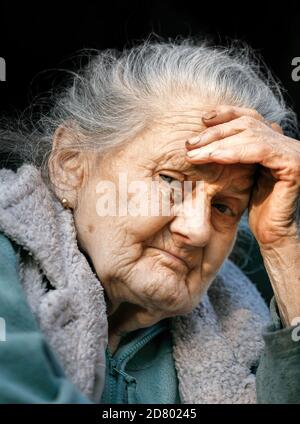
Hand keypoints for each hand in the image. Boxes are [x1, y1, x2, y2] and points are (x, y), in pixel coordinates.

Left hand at [185, 105, 299, 249]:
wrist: (271, 233)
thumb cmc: (253, 207)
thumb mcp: (239, 173)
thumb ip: (231, 152)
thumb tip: (203, 136)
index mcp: (275, 140)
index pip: (249, 117)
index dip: (226, 113)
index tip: (202, 119)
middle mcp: (286, 142)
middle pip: (248, 123)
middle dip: (215, 131)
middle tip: (190, 143)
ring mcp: (292, 151)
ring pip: (250, 134)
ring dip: (217, 143)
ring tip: (194, 153)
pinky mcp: (293, 163)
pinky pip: (259, 150)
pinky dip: (234, 152)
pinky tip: (214, 157)